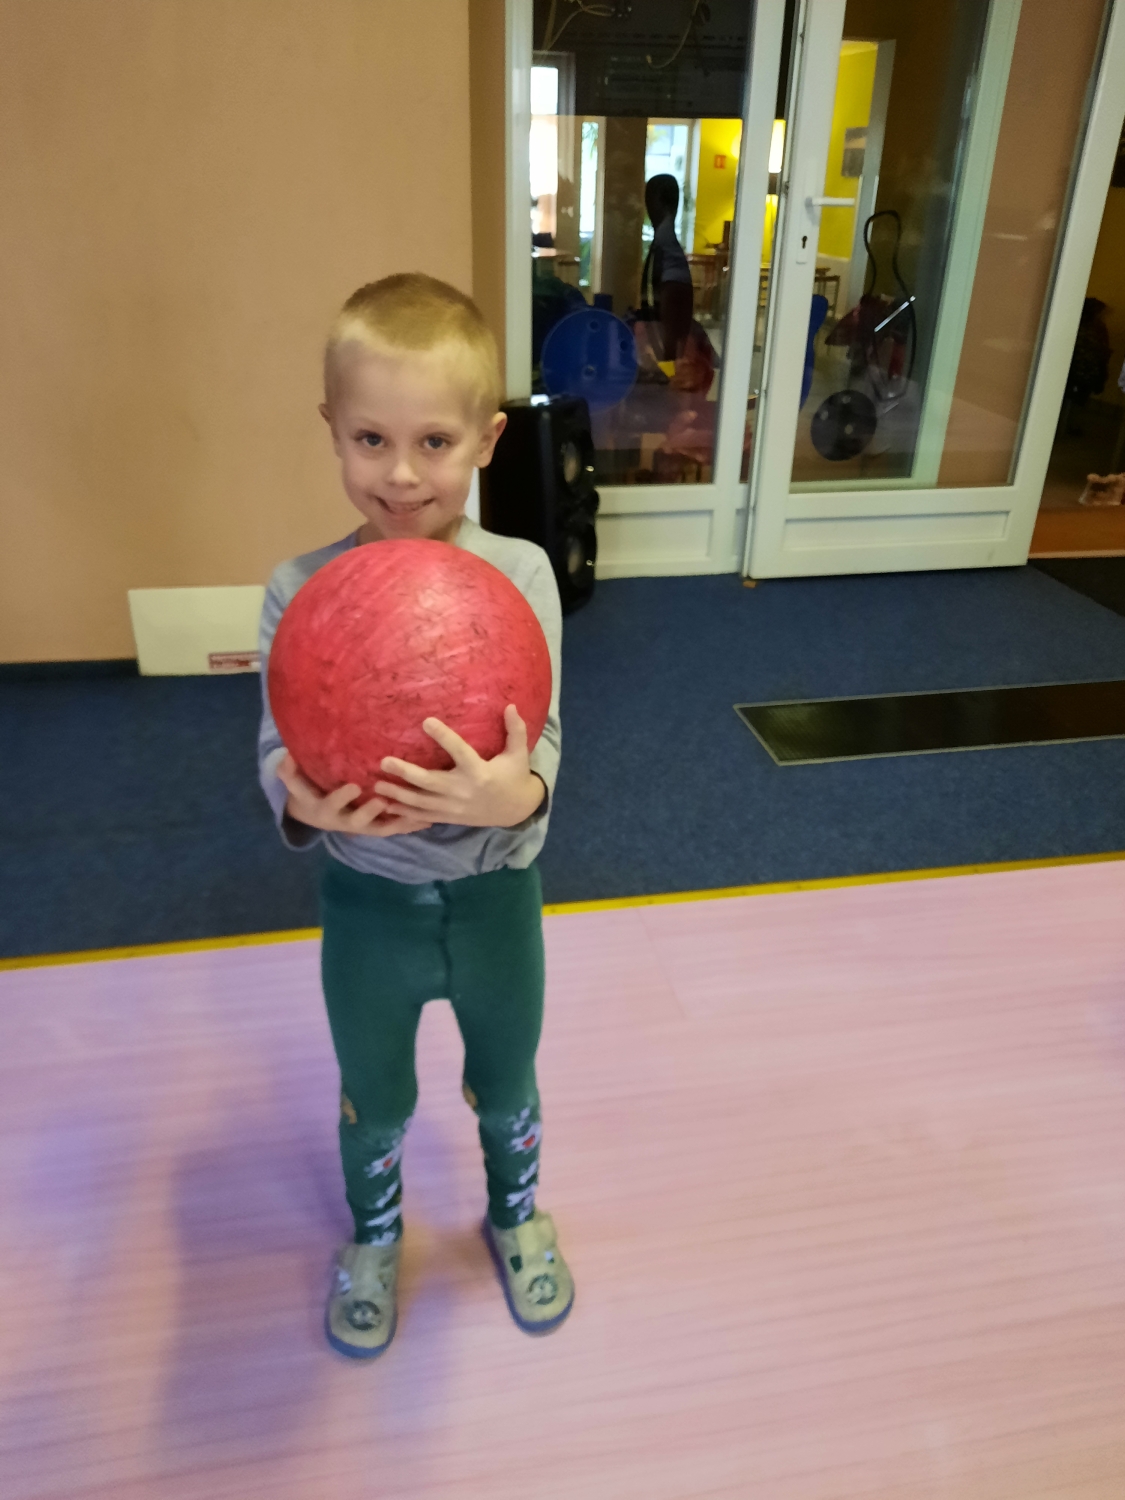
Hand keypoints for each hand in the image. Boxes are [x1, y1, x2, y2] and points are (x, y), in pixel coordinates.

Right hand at [276, 753, 433, 837]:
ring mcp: (362, 826)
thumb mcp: (296, 783)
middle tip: (385, 800)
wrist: (317, 814)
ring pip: (382, 828)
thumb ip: (289, 771)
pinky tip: (431, 819)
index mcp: (325, 809)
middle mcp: (345, 821)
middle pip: (359, 822)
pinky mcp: (376, 827)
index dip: (342, 798)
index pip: (332, 804)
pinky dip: (410, 825)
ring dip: (400, 822)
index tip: (353, 786)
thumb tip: (284, 754)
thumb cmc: (309, 792)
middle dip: (371, 812)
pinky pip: (394, 828)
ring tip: (419, 815)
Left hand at [374, 705, 545, 828]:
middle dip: (406, 773)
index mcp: (479, 771)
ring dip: (398, 794)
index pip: (459, 751)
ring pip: (422, 802)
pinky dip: (405, 813)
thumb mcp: (519, 754)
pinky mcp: (450, 817)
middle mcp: (464, 790)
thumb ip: (515, 730)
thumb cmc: (515, 776)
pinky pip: (424, 816)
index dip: (443, 736)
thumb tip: (511, 705)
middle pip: (430, 781)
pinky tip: (387, 806)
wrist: (516, 810)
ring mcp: (455, 807)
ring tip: (377, 786)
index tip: (425, 721)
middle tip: (384, 761)